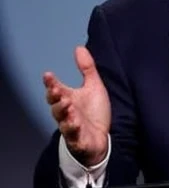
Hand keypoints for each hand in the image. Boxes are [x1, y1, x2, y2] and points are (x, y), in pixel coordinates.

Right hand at [43, 46, 110, 165]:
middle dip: (55, 98)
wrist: (101, 138)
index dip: (51, 83)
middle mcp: (66, 113)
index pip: (55, 90)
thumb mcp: (93, 87)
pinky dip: (73, 131)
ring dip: (64, 113)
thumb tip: (79, 47)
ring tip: (68, 105)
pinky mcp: (78, 140)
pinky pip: (73, 136)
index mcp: (68, 99)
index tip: (48, 75)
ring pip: (62, 121)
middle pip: (55, 105)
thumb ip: (87, 68)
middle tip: (57, 91)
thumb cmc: (94, 112)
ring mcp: (71, 127)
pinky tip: (76, 124)